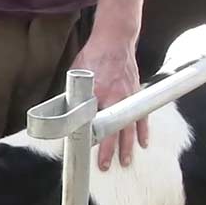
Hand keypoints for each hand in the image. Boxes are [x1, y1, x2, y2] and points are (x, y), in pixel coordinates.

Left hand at [71, 37, 147, 170]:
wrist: (115, 39)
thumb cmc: (93, 55)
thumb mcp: (76, 73)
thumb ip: (72, 93)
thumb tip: (62, 111)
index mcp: (98, 91)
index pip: (92, 120)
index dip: (88, 137)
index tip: (82, 150)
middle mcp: (116, 96)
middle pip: (113, 129)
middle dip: (108, 149)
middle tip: (104, 165)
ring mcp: (129, 95)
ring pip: (129, 126)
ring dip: (127, 146)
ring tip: (125, 162)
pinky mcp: (137, 93)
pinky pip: (141, 116)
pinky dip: (142, 130)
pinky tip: (143, 143)